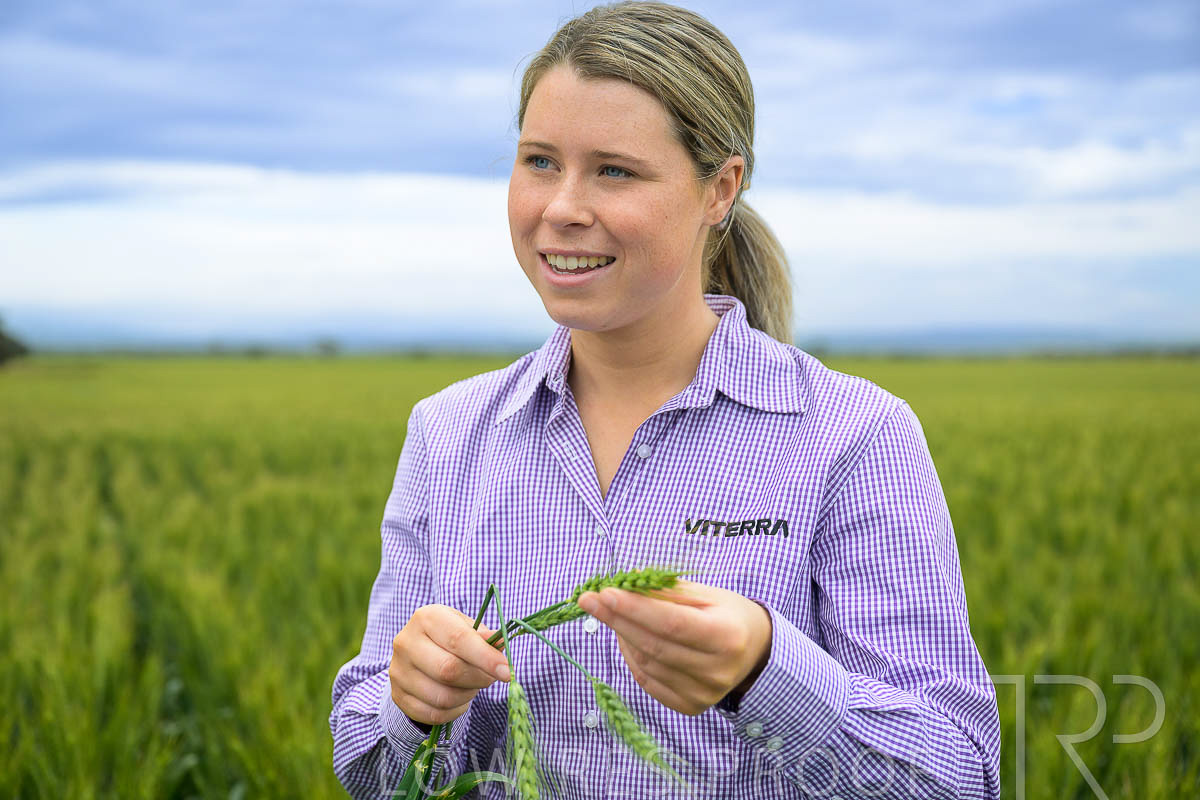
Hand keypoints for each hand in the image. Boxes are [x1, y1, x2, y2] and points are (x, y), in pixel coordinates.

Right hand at [389, 604, 509, 726]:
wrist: (415, 652)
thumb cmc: (447, 636)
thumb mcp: (465, 626)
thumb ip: (483, 636)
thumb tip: (501, 643)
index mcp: (426, 618)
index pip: (458, 639)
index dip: (486, 658)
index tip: (507, 672)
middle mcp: (406, 642)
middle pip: (449, 670)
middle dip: (478, 678)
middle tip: (491, 678)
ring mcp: (398, 671)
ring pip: (442, 697)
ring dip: (467, 696)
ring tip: (472, 685)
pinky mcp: (398, 696)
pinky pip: (434, 714)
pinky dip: (454, 710)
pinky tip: (459, 699)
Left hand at [576, 580, 771, 715]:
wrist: (755, 651)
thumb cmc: (728, 614)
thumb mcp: (707, 593)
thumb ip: (667, 590)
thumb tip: (626, 581)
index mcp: (726, 636)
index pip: (672, 623)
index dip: (635, 609)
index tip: (604, 592)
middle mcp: (716, 671)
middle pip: (654, 645)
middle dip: (616, 619)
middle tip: (590, 600)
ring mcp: (703, 694)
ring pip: (646, 663)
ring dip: (622, 636)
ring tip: (612, 613)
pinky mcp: (691, 707)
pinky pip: (648, 681)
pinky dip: (631, 657)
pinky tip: (626, 637)